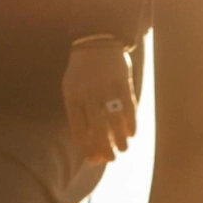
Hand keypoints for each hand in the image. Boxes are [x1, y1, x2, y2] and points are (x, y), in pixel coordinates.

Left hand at [64, 36, 138, 165]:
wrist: (95, 42)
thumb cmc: (80, 73)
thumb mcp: (70, 91)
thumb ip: (77, 115)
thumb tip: (87, 143)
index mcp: (72, 99)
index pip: (79, 131)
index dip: (87, 149)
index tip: (95, 160)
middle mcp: (88, 95)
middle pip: (98, 129)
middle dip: (105, 148)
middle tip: (111, 159)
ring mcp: (106, 87)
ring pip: (115, 120)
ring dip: (120, 139)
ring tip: (123, 148)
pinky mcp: (122, 81)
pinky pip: (128, 106)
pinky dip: (131, 122)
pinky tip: (132, 132)